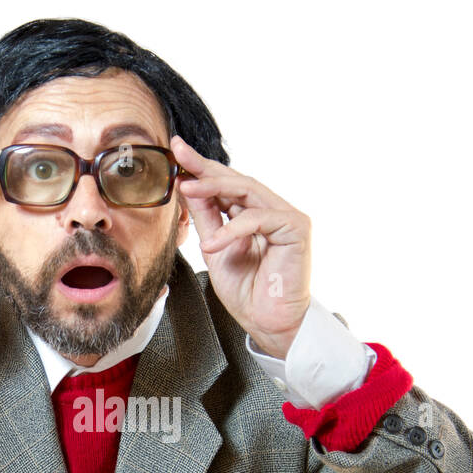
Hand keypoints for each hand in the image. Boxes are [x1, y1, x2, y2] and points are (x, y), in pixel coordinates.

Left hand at [173, 134, 310, 359]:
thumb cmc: (246, 291)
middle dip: (205, 167)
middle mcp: (272, 210)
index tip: (176, 150)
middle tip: (179, 154)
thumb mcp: (215, 248)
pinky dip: (232, 229)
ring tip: (186, 189)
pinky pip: (258, 218)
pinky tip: (213, 244)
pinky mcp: (296, 228)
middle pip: (236, 180)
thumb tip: (187, 186)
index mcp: (253, 214)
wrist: (267, 322)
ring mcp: (286, 217)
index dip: (201, 167)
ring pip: (247, 191)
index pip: (226, 184)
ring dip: (214, 188)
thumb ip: (206, 218)